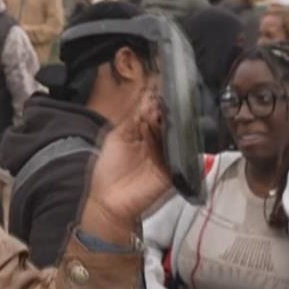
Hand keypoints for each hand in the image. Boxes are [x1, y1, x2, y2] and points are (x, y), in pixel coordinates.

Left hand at [79, 85, 171, 245]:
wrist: (109, 201)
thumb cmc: (108, 172)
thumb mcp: (116, 136)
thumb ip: (132, 117)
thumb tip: (147, 98)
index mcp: (142, 131)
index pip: (154, 110)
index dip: (155, 99)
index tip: (155, 87)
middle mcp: (157, 141)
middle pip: (167, 118)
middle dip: (163, 108)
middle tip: (156, 101)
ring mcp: (167, 154)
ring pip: (175, 131)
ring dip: (167, 121)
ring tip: (157, 114)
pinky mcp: (174, 168)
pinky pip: (179, 150)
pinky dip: (173, 139)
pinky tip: (163, 130)